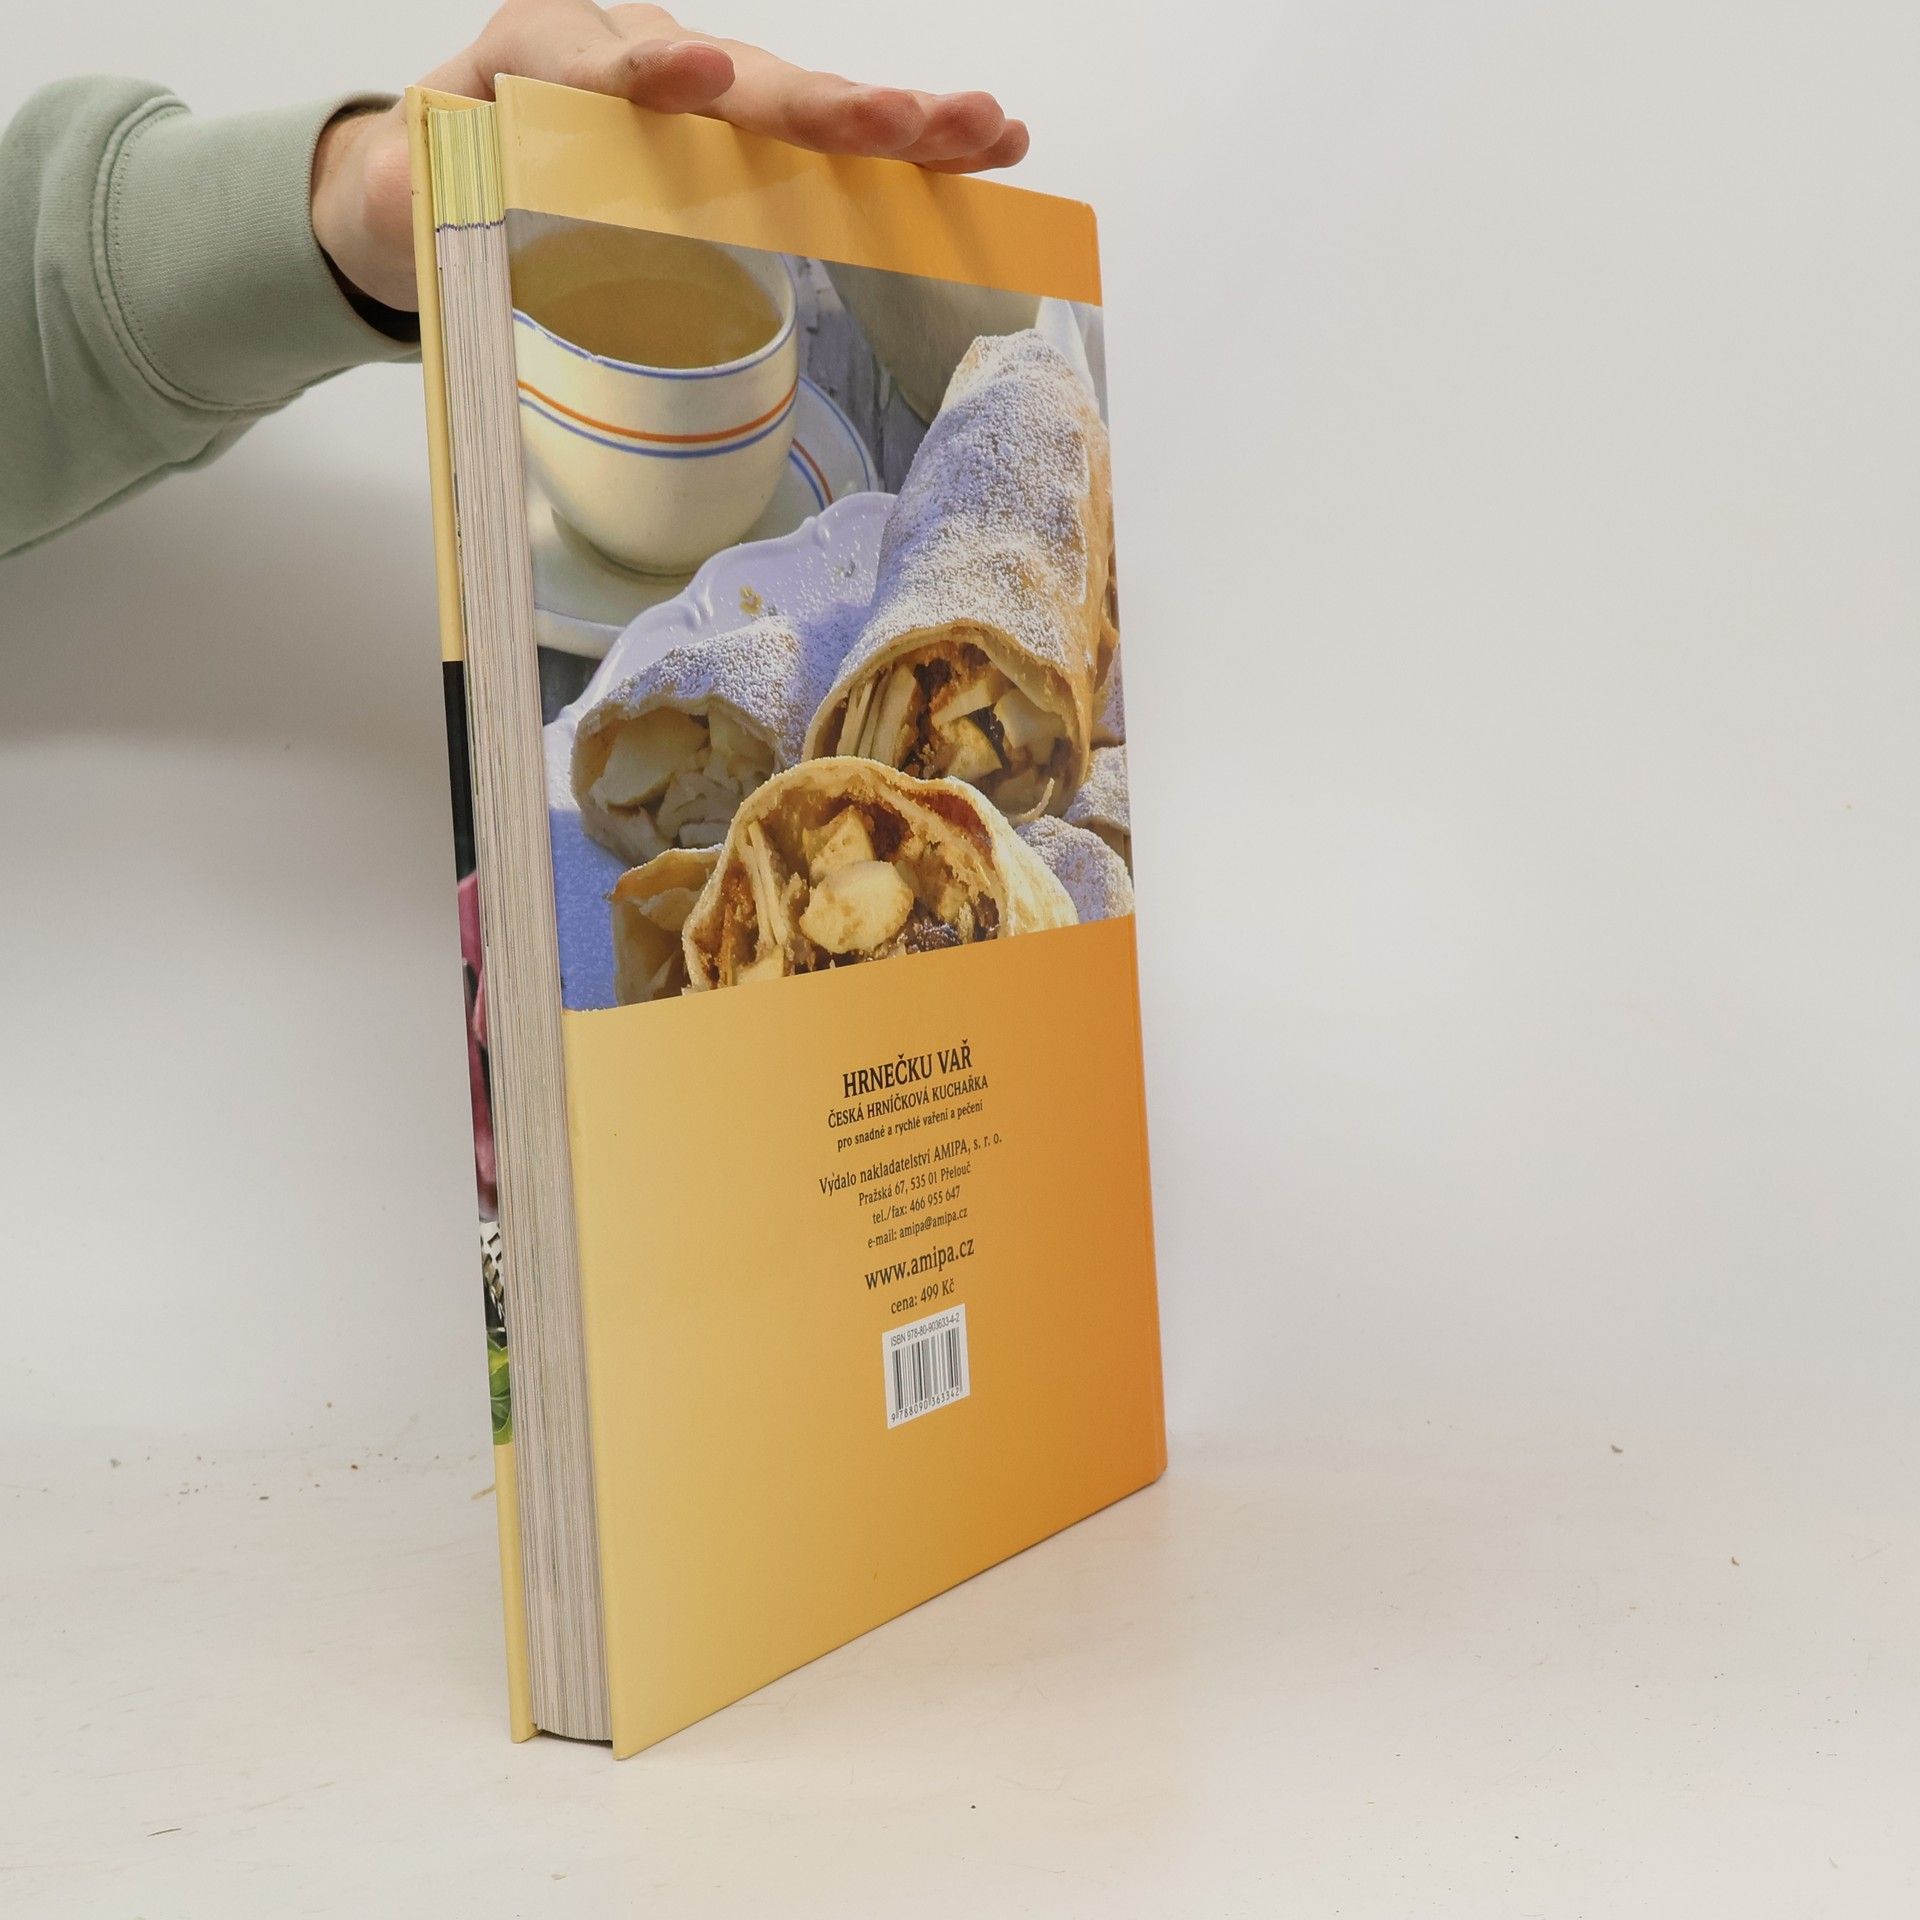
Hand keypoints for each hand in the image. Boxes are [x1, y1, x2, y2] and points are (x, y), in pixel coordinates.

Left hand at [311, 1, 1028, 311]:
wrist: (440, 168)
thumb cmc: (431, 181)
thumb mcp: (403, 184)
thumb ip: (419, 182)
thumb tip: (431, 184)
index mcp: (552, 58)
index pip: (609, 62)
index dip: (656, 73)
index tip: (699, 78)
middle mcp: (645, 58)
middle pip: (744, 82)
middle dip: (823, 106)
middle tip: (899, 124)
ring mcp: (705, 99)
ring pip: (803, 106)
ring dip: (900, 122)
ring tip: (984, 130)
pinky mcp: (742, 142)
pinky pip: (823, 145)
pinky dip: (904, 150)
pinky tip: (985, 147)